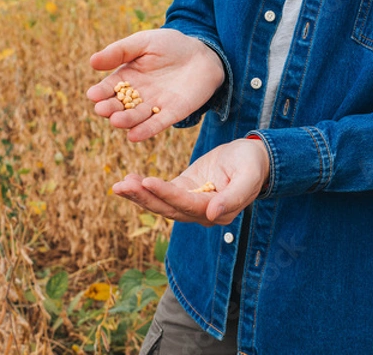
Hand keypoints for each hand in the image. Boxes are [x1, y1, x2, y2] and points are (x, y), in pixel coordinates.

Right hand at [86, 29, 224, 141]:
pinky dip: (147, 130)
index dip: (101, 92)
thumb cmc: (171, 45)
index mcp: (127, 77)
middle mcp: (138, 95)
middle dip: (110, 108)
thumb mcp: (144, 42)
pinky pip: (157, 124)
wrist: (203, 54)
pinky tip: (134, 136)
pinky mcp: (172, 114)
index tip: (93, 95)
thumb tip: (92, 62)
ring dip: (126, 120)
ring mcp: (154, 106)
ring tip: (116, 121)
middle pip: (120, 105)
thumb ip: (120, 51)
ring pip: (137, 117)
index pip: (110, 88)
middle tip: (102, 110)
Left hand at [112, 139, 269, 226]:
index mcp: (218, 211)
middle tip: (120, 186)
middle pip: (168, 209)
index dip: (166, 194)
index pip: (187, 205)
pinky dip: (144, 188)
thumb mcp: (248, 176)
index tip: (146, 181)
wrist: (255, 158)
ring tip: (118, 185)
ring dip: (139, 195)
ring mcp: (191, 203)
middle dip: (143, 197)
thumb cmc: (253, 164)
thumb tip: (212, 214)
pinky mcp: (184, 191)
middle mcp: (202, 213)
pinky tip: (128, 180)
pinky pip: (161, 193)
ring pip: (161, 204)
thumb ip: (234, 197)